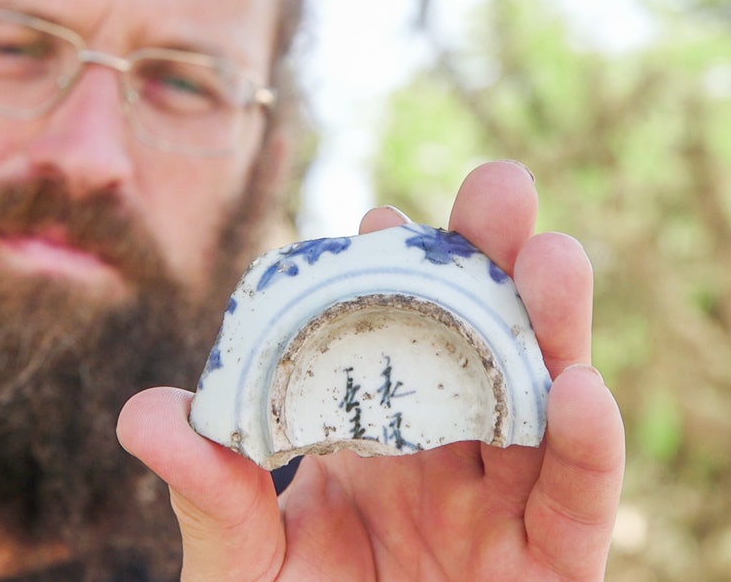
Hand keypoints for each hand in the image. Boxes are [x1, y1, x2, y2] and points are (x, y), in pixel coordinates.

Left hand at [118, 161, 623, 579]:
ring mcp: (500, 510)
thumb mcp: (239, 558)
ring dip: (555, 328)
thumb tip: (142, 411)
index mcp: (367, 441)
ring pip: (543, 405)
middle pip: (479, 349)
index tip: (375, 220)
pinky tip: (579, 387)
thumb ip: (206, 490)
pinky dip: (589, 449)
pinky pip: (578, 507)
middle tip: (499, 188)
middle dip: (492, 267)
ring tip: (552, 256)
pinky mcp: (547, 570)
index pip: (385, 343)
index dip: (387, 279)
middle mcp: (443, 460)